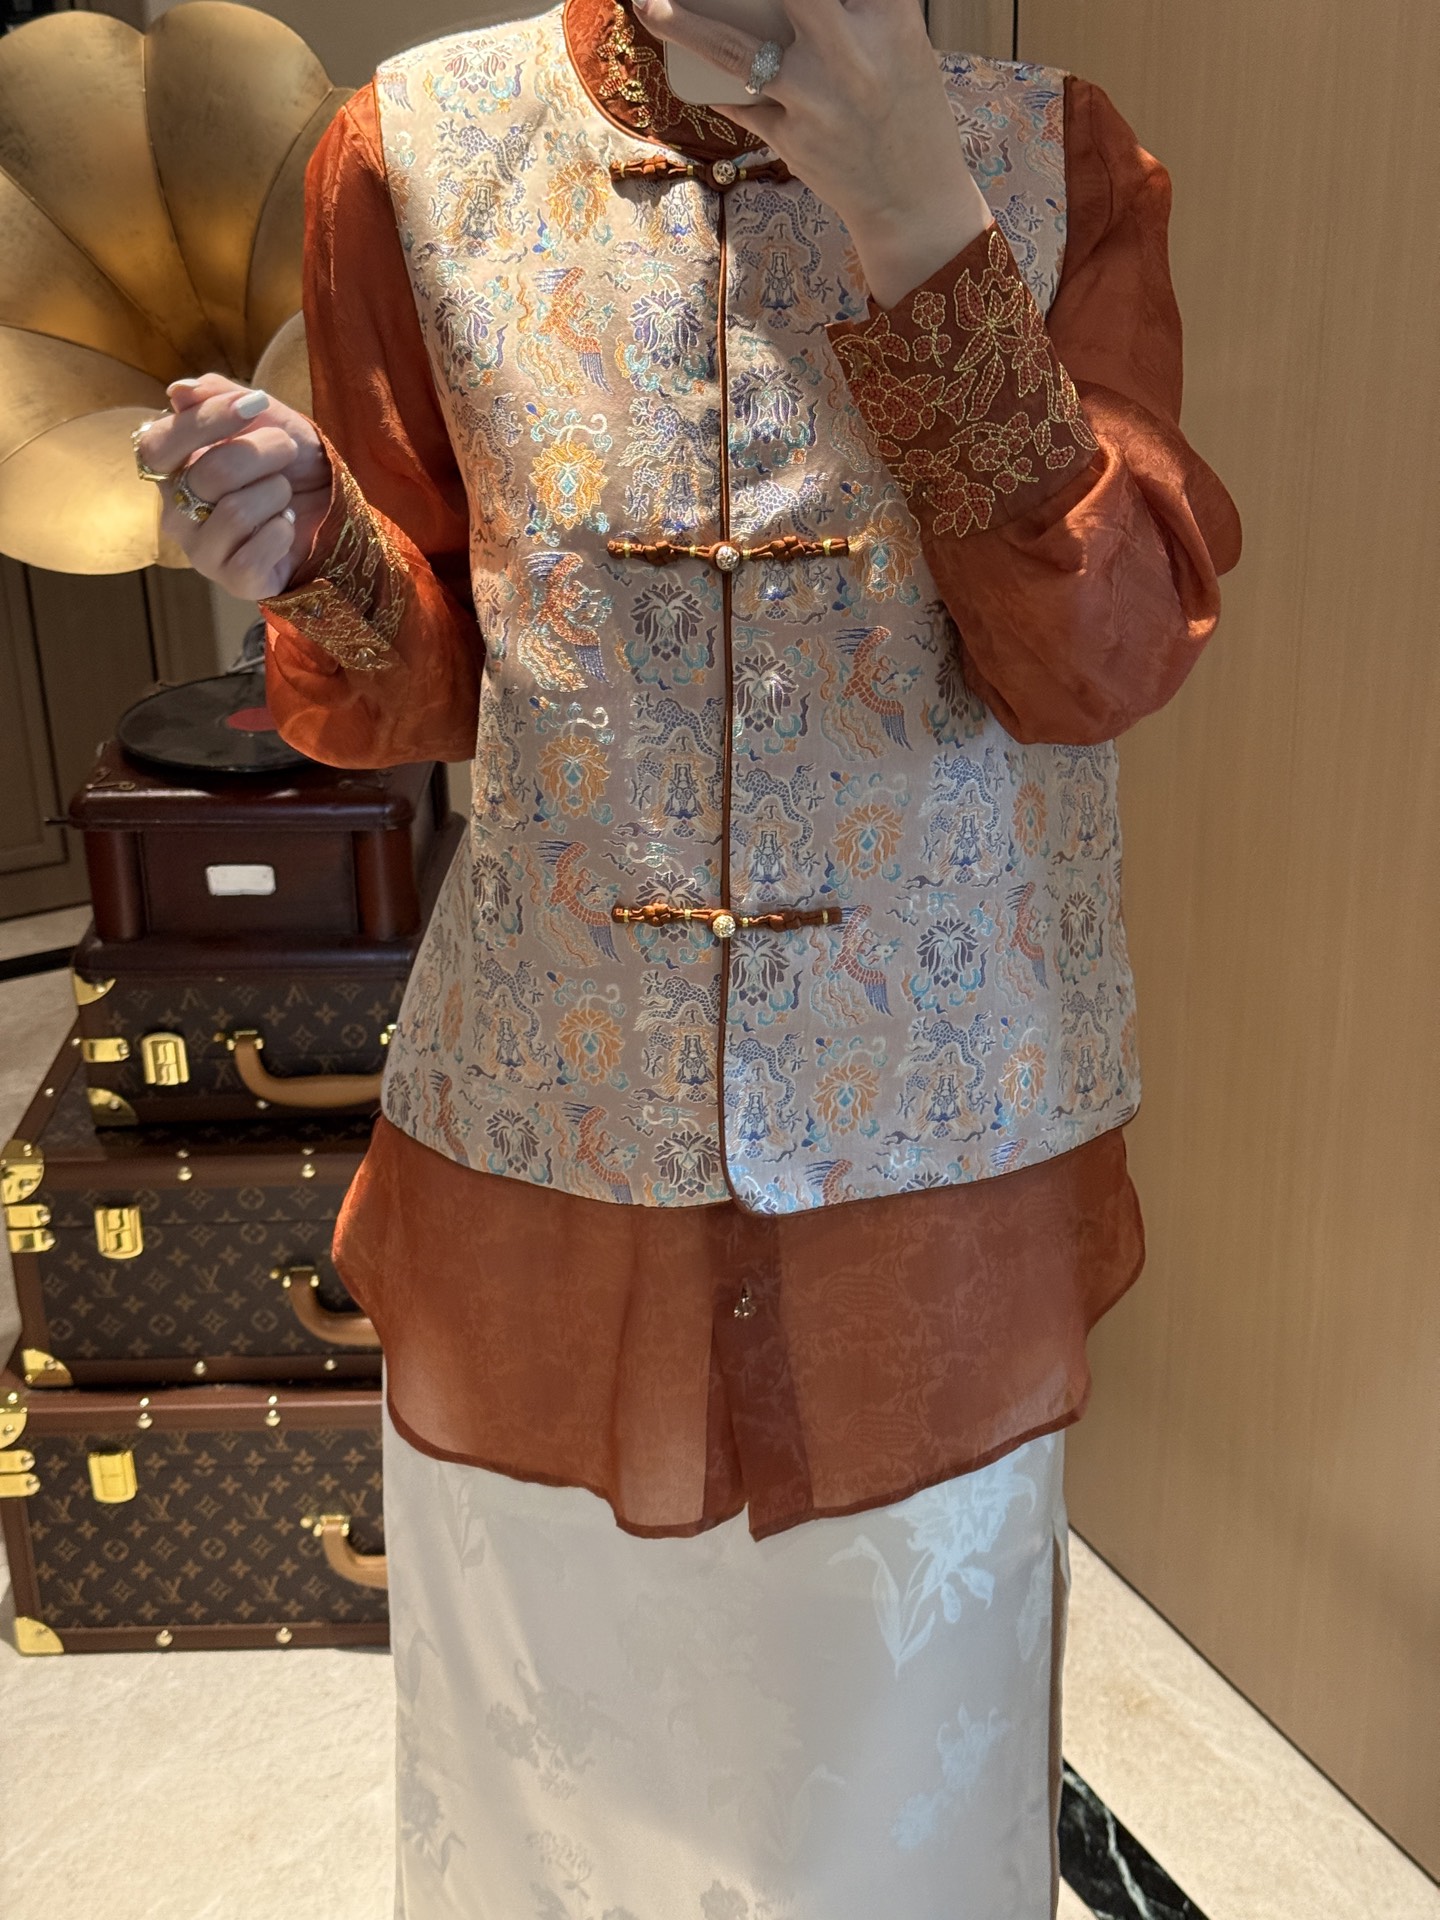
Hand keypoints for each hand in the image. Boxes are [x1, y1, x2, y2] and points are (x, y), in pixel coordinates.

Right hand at [137, 374, 331, 600]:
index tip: (252, 406)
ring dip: (276, 493)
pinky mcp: (234, 582)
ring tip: (285, 492)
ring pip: (235, 513)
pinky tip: (287, 525)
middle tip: (286, 448)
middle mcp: (176, 513)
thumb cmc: (288, 461)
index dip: (204, 422)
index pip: (157, 446)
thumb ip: (219, 396)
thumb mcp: (262, 416)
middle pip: (210, 475)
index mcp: (171, 470)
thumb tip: (179, 392)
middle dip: (262, 453)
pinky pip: (252, 556)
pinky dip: (281, 532)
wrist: (331, 506)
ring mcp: (202, 551)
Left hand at [631, 0, 992, 306]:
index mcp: (889, 16)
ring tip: (650, 2)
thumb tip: (784, 6)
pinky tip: (695, 74)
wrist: (914, 201)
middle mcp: (851, 53)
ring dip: (684, 24)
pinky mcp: (792, 140)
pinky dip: (717, 86)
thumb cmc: (908, 112)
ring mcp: (816, 99)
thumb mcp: (901, 43)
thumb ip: (860, 11)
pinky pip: (740, 103)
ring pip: (736, 52)